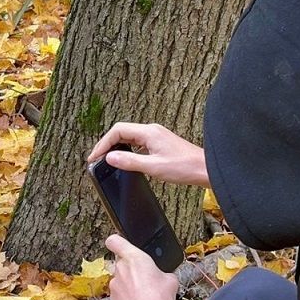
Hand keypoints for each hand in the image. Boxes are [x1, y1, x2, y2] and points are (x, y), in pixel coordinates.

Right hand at [88, 122, 209, 186]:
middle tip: (96, 159)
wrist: (205, 169)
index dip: (103, 143)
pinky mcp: (160, 143)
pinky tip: (124, 160)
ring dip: (116, 147)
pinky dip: (127, 150)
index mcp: (149, 132)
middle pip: (121, 132)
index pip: (118, 131)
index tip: (94, 157)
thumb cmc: (184, 167)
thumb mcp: (153, 167)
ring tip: (106, 159)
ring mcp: (156, 136)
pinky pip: (137, 143)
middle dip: (107, 144)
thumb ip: (129, 161)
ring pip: (129, 137)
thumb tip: (110, 157)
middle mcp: (151, 131)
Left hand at [107, 234, 178, 299]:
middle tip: (144, 275)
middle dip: (131, 267)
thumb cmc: (160, 298)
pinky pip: (119, 291)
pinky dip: (126, 295)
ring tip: (144, 292)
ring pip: (120, 277)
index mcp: (134, 257)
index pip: (115, 241)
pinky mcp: (112, 297)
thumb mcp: (170, 280)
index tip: (120, 243)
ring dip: (128, 282)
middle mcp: (120, 268)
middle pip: (121, 261)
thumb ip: (161, 272)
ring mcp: (114, 283)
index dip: (117, 241)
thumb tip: (162, 277)